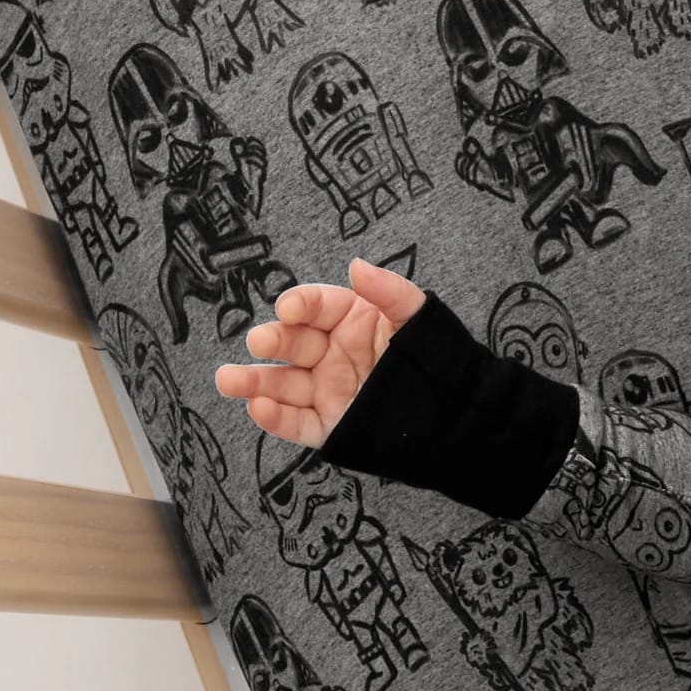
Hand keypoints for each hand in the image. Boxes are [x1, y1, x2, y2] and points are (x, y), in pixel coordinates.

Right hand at [212, 258, 426, 448]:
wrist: (462, 413)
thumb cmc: (442, 358)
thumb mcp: (420, 318)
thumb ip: (390, 291)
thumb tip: (357, 265)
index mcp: (351, 321)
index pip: (316, 306)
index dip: (300, 305)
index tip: (289, 308)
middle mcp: (333, 354)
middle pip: (292, 343)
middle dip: (271, 341)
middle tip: (260, 341)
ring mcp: (329, 391)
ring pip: (283, 385)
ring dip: (254, 381)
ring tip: (228, 379)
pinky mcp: (331, 426)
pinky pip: (298, 423)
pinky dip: (276, 418)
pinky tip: (257, 407)